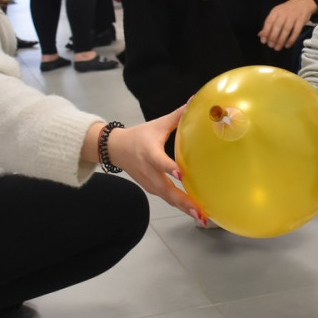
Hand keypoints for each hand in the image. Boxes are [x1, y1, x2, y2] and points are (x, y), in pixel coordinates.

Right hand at [105, 107, 203, 221]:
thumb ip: (177, 116)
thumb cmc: (140, 135)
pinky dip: (180, 206)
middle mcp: (149, 171)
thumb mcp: (157, 124)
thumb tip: (193, 101)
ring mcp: (149, 182)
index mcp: (150, 152)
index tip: (181, 175)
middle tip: (200, 211)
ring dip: (184, 208)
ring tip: (202, 217)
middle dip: (183, 201)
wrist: (116, 149)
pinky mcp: (151, 189)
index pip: (159, 161)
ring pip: (168, 198)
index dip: (169, 168)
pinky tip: (195, 212)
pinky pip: (167, 199)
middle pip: (166, 189)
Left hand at [258, 0, 317, 50]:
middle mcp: (284, 13)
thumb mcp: (277, 14)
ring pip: (286, 30)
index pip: (269, 22)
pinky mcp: (301, 20)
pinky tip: (288, 45)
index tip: (264, 41)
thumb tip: (261, 35)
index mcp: (276, 11)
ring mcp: (293, 16)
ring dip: (281, 40)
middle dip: (273, 38)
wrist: (303, 2)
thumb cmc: (288, 10)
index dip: (266, 32)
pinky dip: (292, 39)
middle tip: (271, 46)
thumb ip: (269, 24)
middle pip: (277, 27)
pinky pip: (296, 31)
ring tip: (278, 48)